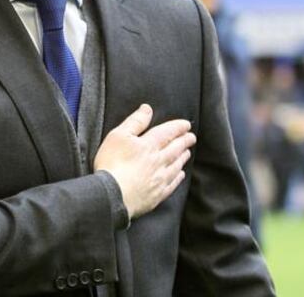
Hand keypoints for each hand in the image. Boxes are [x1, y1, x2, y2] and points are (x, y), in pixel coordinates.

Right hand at [94, 104, 195, 219]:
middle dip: (184, 141)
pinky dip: (178, 178)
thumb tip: (147, 109)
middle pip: (175, 149)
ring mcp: (159, 179)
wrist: (112, 195)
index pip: (168, 133)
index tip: (186, 125)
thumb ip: (135, 121)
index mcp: (149, 145)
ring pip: (176, 166)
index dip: (178, 127)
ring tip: (187, 153)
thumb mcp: (118, 136)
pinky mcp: (156, 195)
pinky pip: (172, 184)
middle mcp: (158, 161)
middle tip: (192, 137)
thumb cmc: (112, 163)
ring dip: (183, 158)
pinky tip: (180, 175)